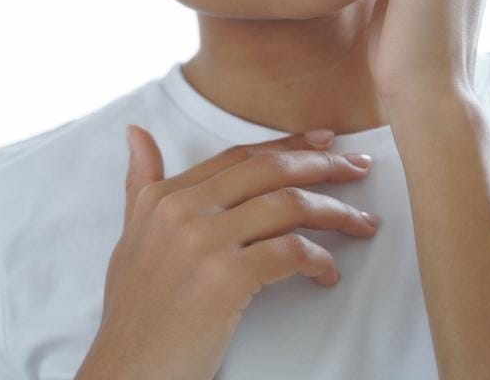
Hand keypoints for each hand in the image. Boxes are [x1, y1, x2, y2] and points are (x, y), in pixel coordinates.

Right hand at [76, 126, 378, 379]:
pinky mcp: (226, 278)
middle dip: (323, 165)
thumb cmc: (135, 312)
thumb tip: (137, 133)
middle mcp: (182, 210)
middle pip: (269, 170)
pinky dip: (320, 259)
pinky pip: (292, 252)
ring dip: (335, 211)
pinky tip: (328, 273)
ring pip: (288, 205)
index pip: (239, 157)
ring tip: (362, 222)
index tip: (322, 142)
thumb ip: (140, 183)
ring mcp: (204, 242)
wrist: (127, 369)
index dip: (287, 146)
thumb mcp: (131, 236)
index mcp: (163, 197)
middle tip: (358, 167)